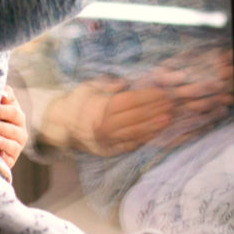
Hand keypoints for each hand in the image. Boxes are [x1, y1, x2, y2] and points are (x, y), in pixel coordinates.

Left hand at [0, 86, 27, 167]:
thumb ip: (3, 97)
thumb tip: (3, 93)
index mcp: (17, 117)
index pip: (14, 112)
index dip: (3, 110)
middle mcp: (20, 132)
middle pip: (14, 129)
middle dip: (1, 126)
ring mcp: (16, 147)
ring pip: (13, 145)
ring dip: (3, 141)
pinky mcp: (11, 160)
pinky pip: (9, 159)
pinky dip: (4, 157)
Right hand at [56, 77, 173, 155]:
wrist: (61, 126)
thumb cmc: (77, 102)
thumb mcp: (88, 87)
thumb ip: (107, 84)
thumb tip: (124, 82)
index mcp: (101, 108)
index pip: (130, 101)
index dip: (148, 97)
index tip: (163, 92)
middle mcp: (106, 125)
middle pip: (136, 117)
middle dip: (156, 110)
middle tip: (173, 104)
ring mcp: (108, 140)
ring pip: (136, 133)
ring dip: (155, 126)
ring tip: (170, 119)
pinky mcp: (110, 151)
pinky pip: (131, 145)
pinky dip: (146, 140)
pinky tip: (158, 134)